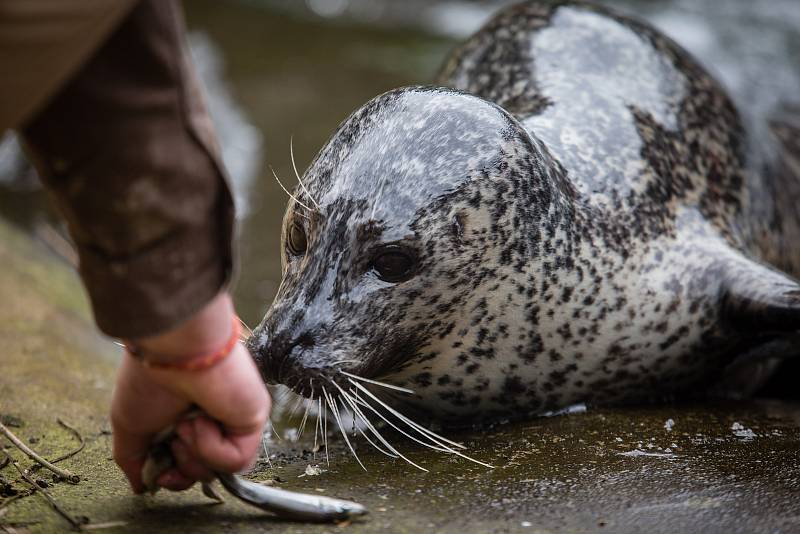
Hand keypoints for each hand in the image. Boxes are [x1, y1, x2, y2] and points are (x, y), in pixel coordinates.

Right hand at [110, 292, 270, 492]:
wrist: (173, 352)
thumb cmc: (149, 379)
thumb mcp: (130, 426)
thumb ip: (134, 459)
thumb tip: (142, 486)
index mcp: (183, 419)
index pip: (187, 465)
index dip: (173, 477)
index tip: (160, 474)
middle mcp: (212, 419)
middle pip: (204, 473)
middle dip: (183, 469)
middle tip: (174, 442)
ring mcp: (234, 419)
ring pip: (220, 471)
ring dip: (194, 455)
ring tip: (185, 424)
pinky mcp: (253, 418)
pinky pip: (235, 460)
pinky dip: (211, 447)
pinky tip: (202, 419)